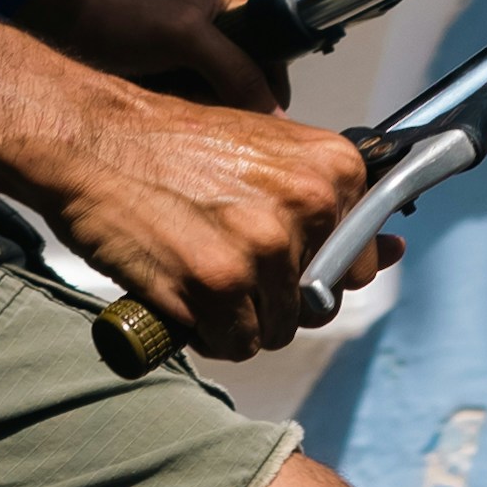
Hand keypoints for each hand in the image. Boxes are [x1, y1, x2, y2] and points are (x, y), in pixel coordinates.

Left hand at [37, 0, 287, 112]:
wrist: (55, 7)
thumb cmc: (118, 11)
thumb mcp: (184, 36)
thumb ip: (233, 69)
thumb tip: (273, 112)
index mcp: (236, 1)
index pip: (280, 47)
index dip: (277, 84)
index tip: (269, 120)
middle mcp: (219, 24)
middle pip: (250, 76)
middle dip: (242, 106)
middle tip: (227, 135)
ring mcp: (190, 47)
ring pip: (218, 92)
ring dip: (211, 115)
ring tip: (197, 137)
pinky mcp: (164, 67)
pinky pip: (189, 99)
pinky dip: (185, 115)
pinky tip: (173, 132)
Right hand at [38, 88, 369, 361]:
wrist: (91, 141)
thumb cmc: (172, 146)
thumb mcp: (265, 150)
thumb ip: (327, 198)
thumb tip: (395, 250)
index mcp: (333, 169)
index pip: (360, 258)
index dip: (315, 267)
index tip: (277, 254)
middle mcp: (308, 206)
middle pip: (318, 300)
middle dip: (276, 297)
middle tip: (226, 259)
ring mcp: (263, 248)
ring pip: (278, 329)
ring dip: (239, 318)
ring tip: (198, 271)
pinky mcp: (217, 285)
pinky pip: (237, 345)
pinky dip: (209, 335)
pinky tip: (183, 295)